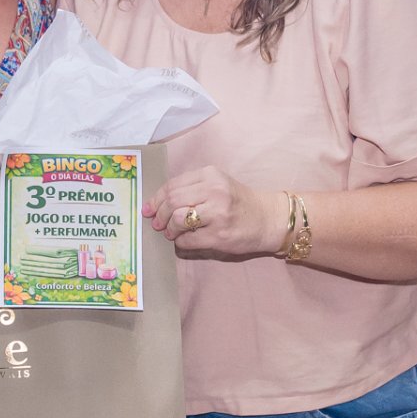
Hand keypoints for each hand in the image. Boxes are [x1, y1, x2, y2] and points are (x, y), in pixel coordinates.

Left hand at [145, 167, 288, 258]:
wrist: (268, 218)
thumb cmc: (238, 202)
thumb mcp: (217, 185)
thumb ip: (190, 189)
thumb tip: (156, 204)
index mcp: (210, 175)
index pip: (172, 185)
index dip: (156, 199)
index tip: (148, 209)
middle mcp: (214, 191)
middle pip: (172, 201)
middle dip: (159, 215)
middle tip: (157, 224)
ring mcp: (218, 214)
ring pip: (178, 220)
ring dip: (170, 229)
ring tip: (172, 233)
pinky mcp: (220, 235)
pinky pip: (188, 240)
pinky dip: (180, 242)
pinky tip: (184, 240)